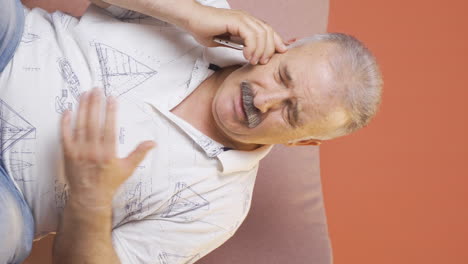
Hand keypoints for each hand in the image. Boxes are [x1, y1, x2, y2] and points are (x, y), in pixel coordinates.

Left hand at [60, 88, 154, 207]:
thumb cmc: (110, 182)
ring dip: (82, 108)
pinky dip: (65, 123)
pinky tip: (68, 111)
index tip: (112, 98)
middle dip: (95, 104)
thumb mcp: (128, 169)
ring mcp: (79, 152)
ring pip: (80, 126)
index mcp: (108, 154)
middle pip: (93, 123)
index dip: (111, 112)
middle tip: (96, 89)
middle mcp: (93, 151)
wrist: (90, 197)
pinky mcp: (68, 154)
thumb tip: (153, 142)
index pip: (109, 128)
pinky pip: (65, 135)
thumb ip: (139, 153)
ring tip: (84, 94)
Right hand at [186, 4, 287, 64]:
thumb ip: (239, 45)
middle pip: (268, 32)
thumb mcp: (227, 41)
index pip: (268, 31)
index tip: (278, 55)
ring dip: (260, 50)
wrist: (192, 20)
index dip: (276, 42)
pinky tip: (246, 55)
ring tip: (253, 61)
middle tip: (262, 62)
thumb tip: (250, 54)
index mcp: (247, 22)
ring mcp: (242, 18)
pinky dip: (252, 47)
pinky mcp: (236, 21)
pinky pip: (251, 35)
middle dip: (269, 50)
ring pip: (262, 34)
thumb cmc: (205, 30)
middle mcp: (247, 18)